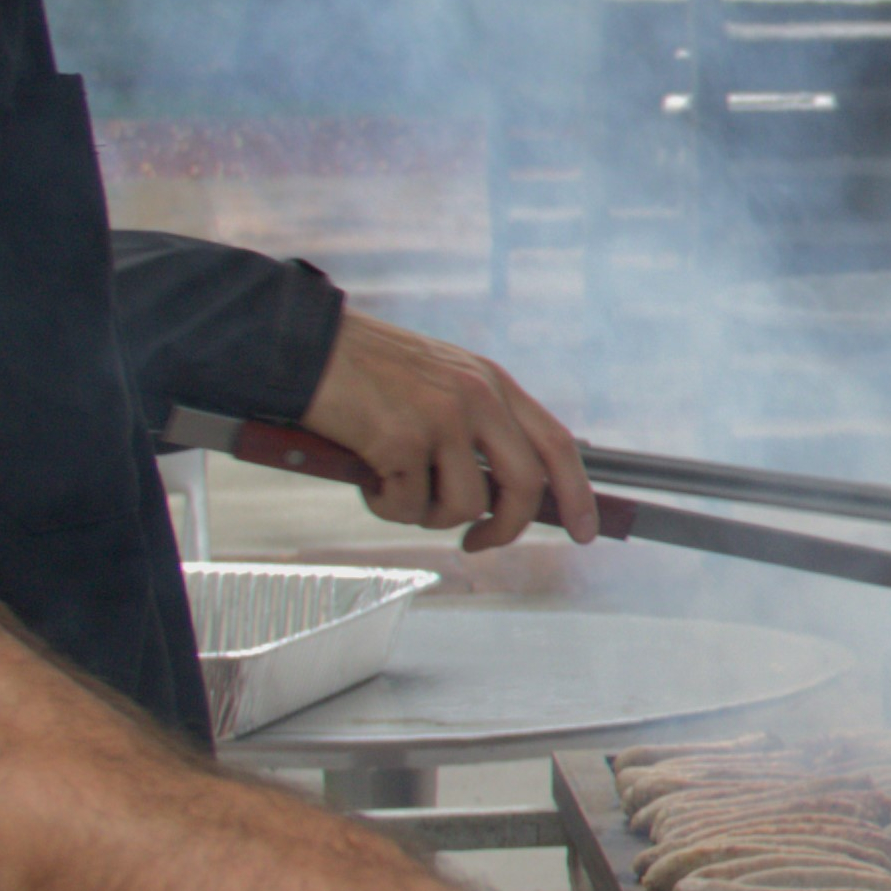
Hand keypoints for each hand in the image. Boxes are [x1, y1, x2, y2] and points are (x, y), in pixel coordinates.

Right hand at [297, 312, 596, 551]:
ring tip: (394, 486)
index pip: (557, 443)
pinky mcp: (402, 440)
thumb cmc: (364, 370)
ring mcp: (442, 418)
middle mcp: (477, 397)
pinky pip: (408, 507)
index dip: (578, 492)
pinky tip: (367, 475)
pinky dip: (385, 505)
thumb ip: (476, 424)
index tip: (585, 530)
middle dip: (507, 528)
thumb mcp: (440, 381)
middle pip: (524, 485)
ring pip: (464, 506)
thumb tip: (500, 494)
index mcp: (492, 382)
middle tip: (477, 543)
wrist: (305, 346)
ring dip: (427, 514)